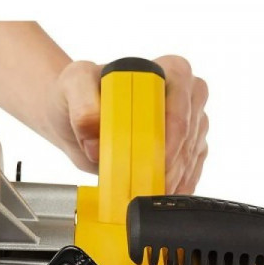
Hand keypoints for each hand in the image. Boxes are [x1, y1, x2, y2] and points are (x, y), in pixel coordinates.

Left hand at [45, 56, 208, 193]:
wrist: (72, 117)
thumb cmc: (78, 94)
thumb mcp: (73, 84)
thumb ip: (83, 103)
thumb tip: (96, 136)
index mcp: (165, 70)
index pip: (180, 102)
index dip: (170, 134)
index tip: (153, 159)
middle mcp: (183, 93)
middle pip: (189, 133)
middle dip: (170, 164)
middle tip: (147, 186)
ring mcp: (188, 121)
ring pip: (191, 154)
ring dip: (173, 178)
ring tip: (148, 193)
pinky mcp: (187, 146)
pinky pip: (191, 168)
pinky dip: (177, 185)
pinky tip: (159, 194)